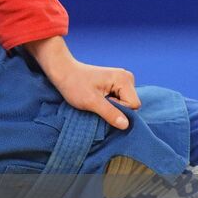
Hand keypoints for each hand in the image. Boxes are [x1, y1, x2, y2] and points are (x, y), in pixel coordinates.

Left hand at [25, 37, 139, 129]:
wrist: (64, 72)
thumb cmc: (75, 84)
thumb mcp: (91, 102)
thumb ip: (110, 113)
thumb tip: (126, 125)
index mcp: (124, 79)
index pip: (133, 105)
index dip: (118, 110)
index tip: (101, 103)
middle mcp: (127, 77)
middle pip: (132, 104)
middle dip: (116, 109)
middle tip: (98, 103)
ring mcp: (123, 80)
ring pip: (126, 104)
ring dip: (113, 107)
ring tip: (97, 100)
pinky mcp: (117, 84)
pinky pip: (121, 100)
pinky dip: (111, 103)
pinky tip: (99, 98)